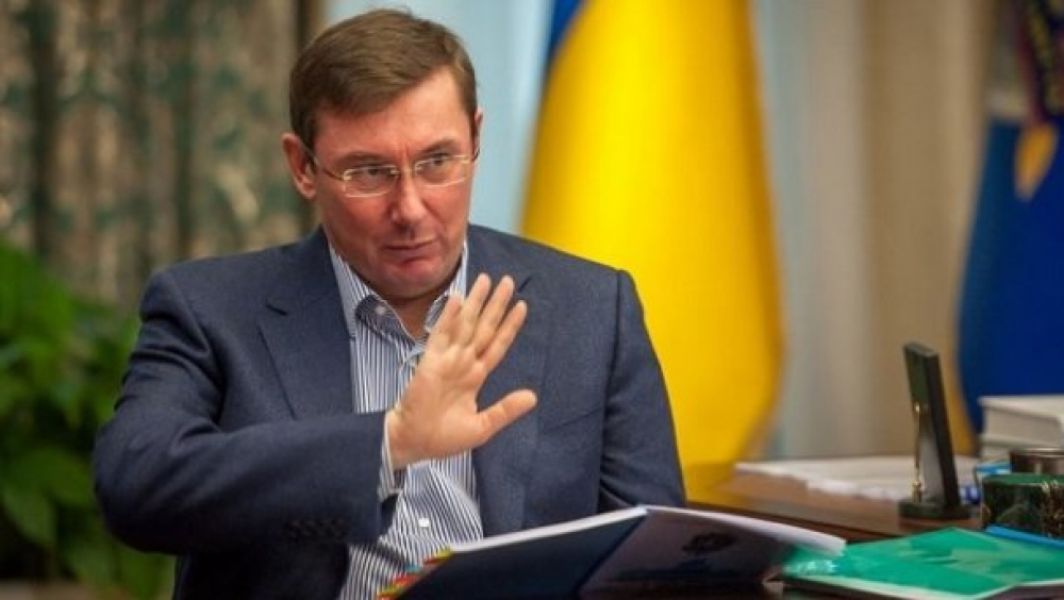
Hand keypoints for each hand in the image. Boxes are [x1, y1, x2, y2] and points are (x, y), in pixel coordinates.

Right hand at [385, 274, 536, 467]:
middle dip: (496, 305)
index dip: (510, 326)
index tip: (522, 306)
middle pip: (484, 327)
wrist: (414, 443)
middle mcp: (464, 362)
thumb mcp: (482, 427)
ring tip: (486, 280)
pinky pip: (441, 335)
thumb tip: (533, 396)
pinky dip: (448, 317)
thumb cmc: (444, 438)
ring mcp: (447, 360)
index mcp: (476, 376)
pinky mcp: (430, 362)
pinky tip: (457, 299)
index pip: (498, 344)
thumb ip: (506, 409)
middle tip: (508, 281)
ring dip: (475, 302)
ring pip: (465, 325)